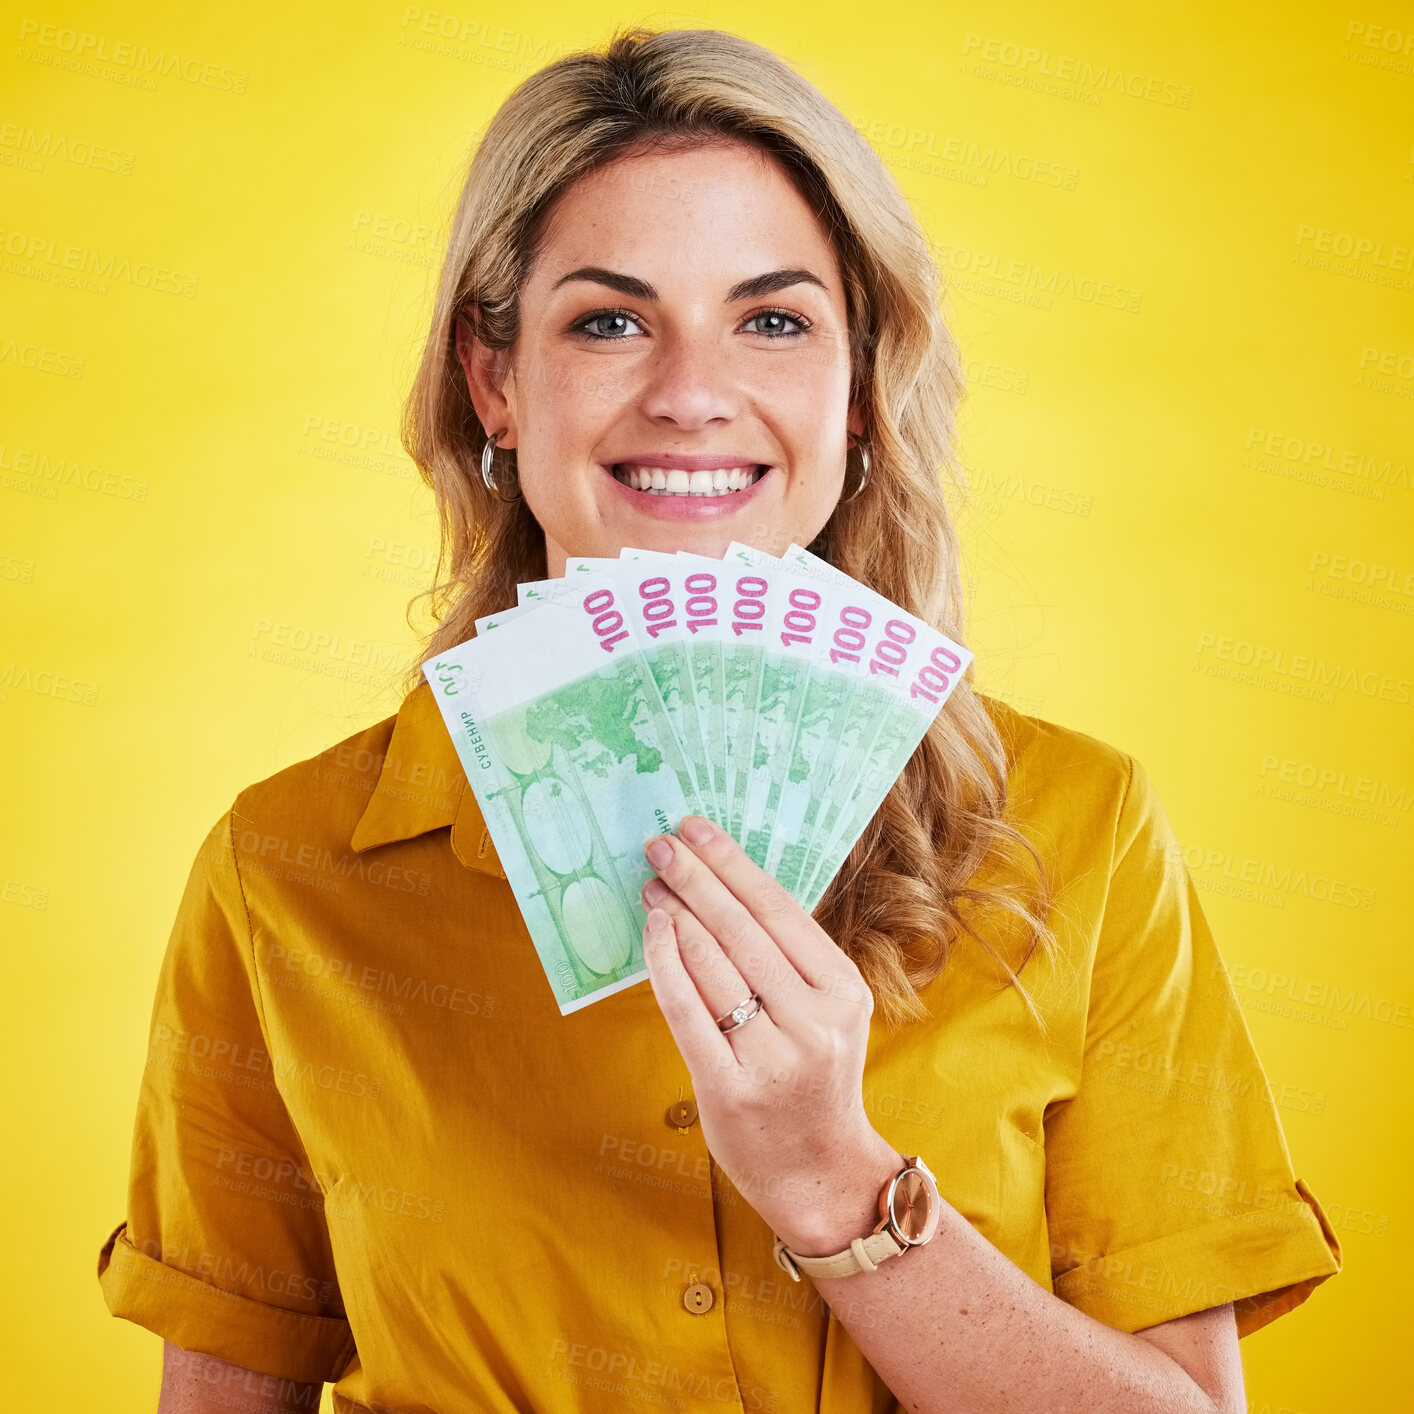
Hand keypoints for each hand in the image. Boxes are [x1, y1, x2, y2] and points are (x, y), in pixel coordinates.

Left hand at [639, 815, 901, 1253]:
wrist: (820, 1173)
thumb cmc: (814, 1079)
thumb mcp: (826, 1014)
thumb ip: (787, 960)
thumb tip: (722, 888)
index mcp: (843, 991)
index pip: (779, 910)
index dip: (732, 864)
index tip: (697, 828)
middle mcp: (813, 1021)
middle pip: (740, 929)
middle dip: (695, 877)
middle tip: (660, 844)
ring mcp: (771, 1057)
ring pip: (711, 964)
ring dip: (675, 914)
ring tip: (653, 885)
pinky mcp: (729, 1089)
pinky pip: (687, 1010)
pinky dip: (664, 964)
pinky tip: (652, 933)